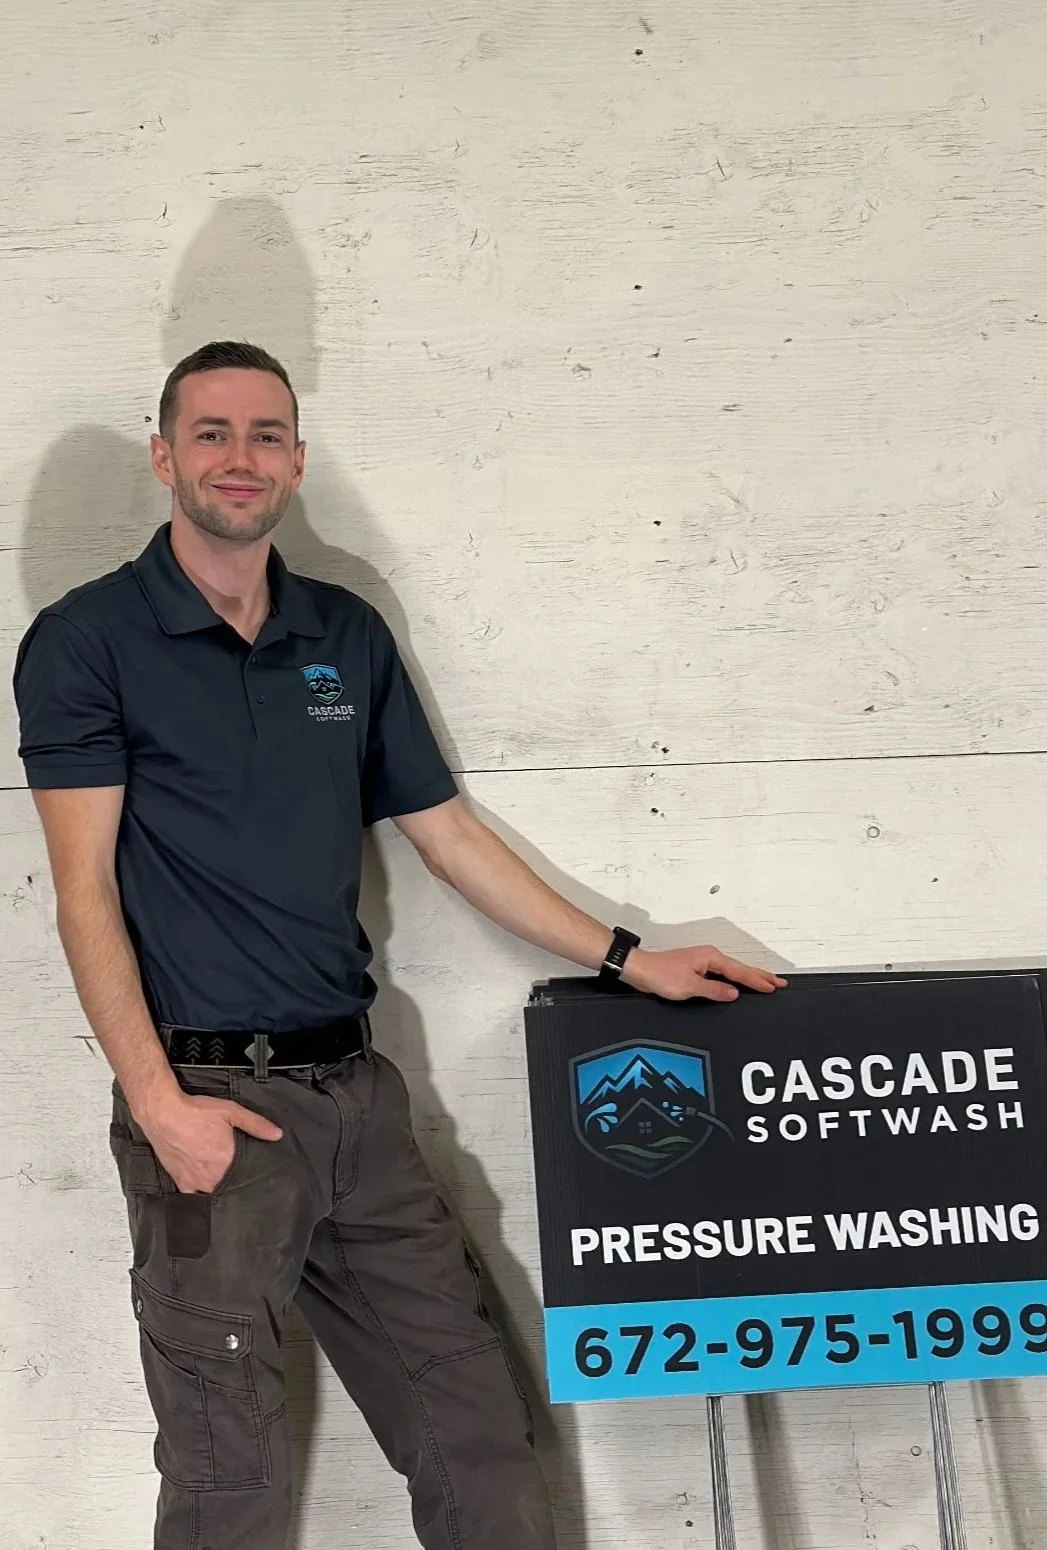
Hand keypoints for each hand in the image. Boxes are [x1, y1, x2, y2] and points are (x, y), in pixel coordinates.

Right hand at [135, 1090, 282, 1193]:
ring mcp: (195, 1181)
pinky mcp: (181, 1181)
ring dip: (220, 1189)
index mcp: (227, 1160)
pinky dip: (200, 1195)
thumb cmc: (195, 1112)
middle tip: (242, 1179)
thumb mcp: (231, 1111)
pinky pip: (193, 1196)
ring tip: (225, 1182)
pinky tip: (206, 1190)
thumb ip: (256, 1124)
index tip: (259, 1176)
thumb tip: (277, 1134)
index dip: (254, 1176)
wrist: (164, 1114)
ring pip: (214, 1193)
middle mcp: (212, 1175)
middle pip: (230, 1186)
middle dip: (237, 1183)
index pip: (247, 1176)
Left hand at [621, 945, 786, 1002]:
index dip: (758, 981)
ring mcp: (703, 962)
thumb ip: (714, 990)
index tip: (774, 986)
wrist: (640, 970)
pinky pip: (723, 974)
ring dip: (749, 978)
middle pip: (740, 969)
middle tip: (779, 983)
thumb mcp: (689, 987)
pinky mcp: (697, 969)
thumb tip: (733, 993)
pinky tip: (738, 985)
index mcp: (710, 958)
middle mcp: (709, 957)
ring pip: (733, 971)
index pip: (740, 972)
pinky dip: (735, 979)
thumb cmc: (659, 975)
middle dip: (760, 976)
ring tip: (766, 983)